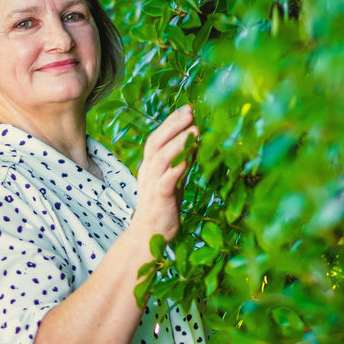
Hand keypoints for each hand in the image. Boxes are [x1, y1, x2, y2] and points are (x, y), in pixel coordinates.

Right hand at [132, 104, 197, 240]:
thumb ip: (181, 162)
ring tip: (194, 131)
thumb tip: (195, 143)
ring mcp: (152, 184)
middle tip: (190, 111)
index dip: (171, 122)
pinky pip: (167, 180)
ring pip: (161, 158)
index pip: (158, 137)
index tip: (187, 108)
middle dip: (173, 125)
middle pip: (156, 142)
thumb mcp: (173, 179)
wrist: (149, 234)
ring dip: (178, 143)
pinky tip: (189, 159)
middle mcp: (148, 171)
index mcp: (150, 165)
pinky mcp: (159, 198)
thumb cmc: (163, 206)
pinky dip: (177, 168)